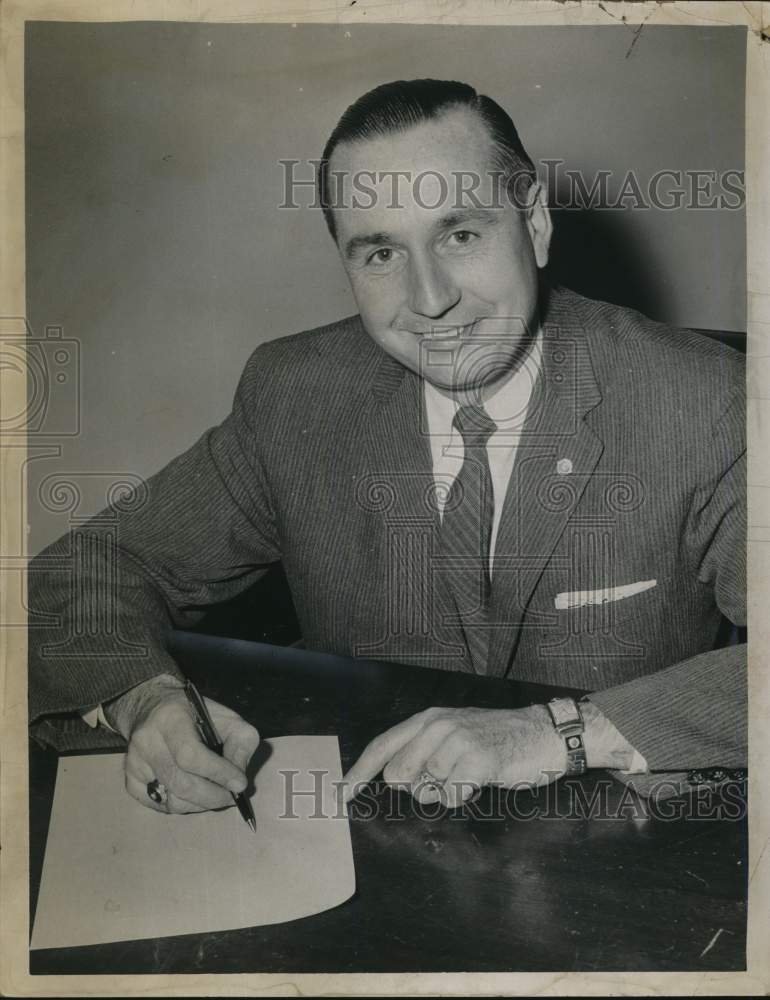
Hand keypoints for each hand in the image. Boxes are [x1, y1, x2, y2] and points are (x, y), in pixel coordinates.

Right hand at [105, 673, 259, 813]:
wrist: (153, 709)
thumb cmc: (195, 715)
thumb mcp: (227, 717)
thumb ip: (241, 742)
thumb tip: (237, 778)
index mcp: (171, 718)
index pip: (190, 754)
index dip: (217, 773)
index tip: (239, 784)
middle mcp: (146, 740)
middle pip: (181, 783)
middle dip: (213, 796)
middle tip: (232, 797)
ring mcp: (134, 763)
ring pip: (171, 800)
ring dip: (201, 804)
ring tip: (216, 795)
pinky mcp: (130, 780)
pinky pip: (159, 806)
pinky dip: (182, 807)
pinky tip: (194, 794)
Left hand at [342, 705, 567, 807]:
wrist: (541, 735)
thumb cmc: (496, 739)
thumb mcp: (454, 735)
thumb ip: (422, 752)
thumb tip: (391, 779)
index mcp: (428, 719)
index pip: (383, 745)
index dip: (359, 771)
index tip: (341, 793)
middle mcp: (437, 726)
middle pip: (399, 775)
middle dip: (417, 787)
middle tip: (447, 777)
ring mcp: (457, 741)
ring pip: (426, 789)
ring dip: (445, 792)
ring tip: (468, 775)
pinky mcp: (476, 760)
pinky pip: (451, 796)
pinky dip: (462, 797)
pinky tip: (479, 780)